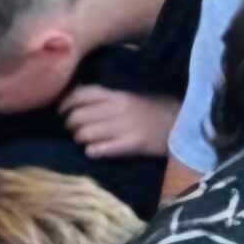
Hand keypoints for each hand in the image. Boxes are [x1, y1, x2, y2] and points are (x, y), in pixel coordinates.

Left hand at [60, 86, 177, 159]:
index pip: (78, 95)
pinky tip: (95, 151)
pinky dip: (92, 151)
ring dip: (80, 140)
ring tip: (86, 140)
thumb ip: (105, 93)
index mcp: (115, 92)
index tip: (61, 111)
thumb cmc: (154, 105)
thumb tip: (76, 94)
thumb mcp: (130, 91)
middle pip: (75, 118)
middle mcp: (116, 107)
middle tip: (74, 129)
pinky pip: (98, 150)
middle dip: (70, 125)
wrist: (182, 121)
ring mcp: (123, 126)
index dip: (65, 104)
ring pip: (83, 135)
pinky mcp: (131, 144)